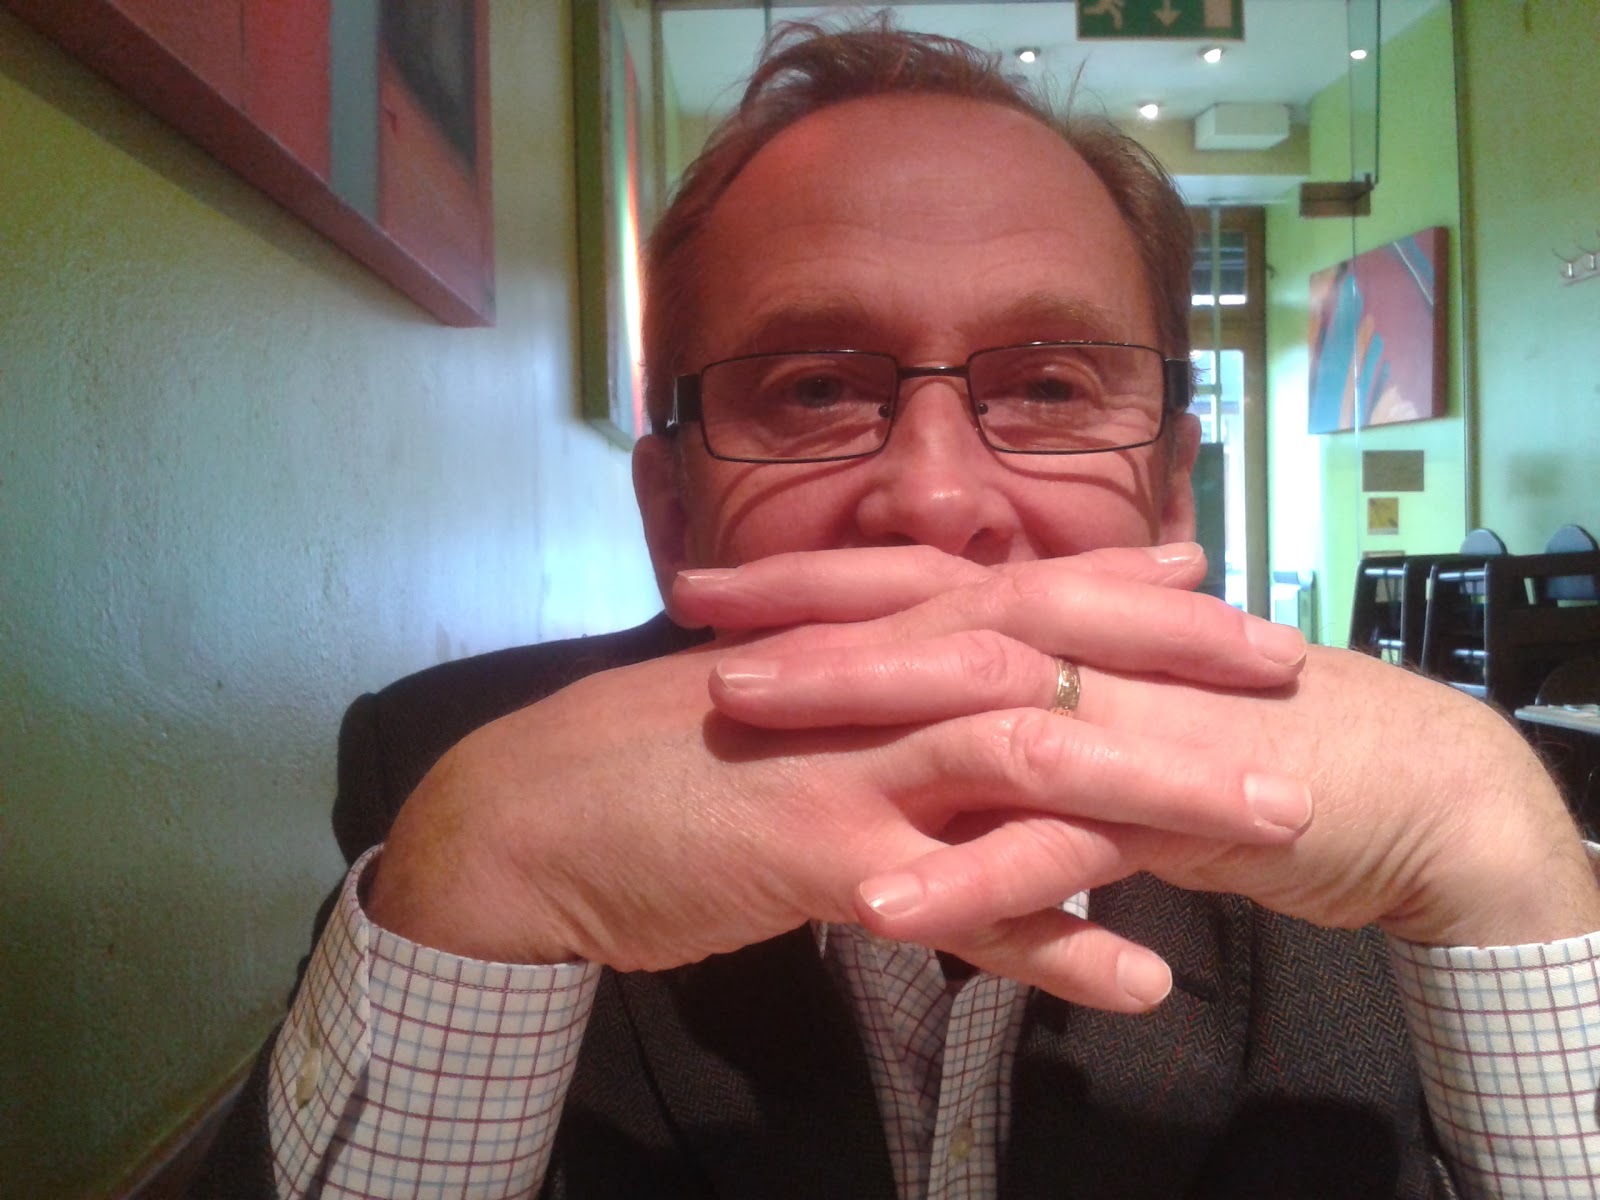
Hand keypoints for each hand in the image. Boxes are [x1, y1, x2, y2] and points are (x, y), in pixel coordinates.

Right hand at [366, 544, 1312, 1013]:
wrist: (526, 817)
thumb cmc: (652, 759)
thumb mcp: (771, 704)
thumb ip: (863, 693)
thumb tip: (940, 687)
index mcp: (860, 642)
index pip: (1011, 589)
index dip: (1119, 580)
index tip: (1218, 578)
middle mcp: (868, 684)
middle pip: (1050, 651)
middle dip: (1179, 659)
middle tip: (1292, 671)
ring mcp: (845, 763)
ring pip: (1028, 757)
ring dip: (1158, 787)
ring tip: (1272, 819)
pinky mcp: (814, 853)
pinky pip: (959, 904)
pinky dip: (1052, 941)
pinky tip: (1138, 980)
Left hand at [700, 561, 1599, 962]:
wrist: (1399, 784)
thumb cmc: (1242, 737)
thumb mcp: (1113, 706)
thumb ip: (1029, 698)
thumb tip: (933, 696)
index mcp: (1062, 623)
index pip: (919, 583)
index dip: (810, 579)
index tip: (701, 584)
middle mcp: (1080, 650)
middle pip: (925, 618)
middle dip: (803, 619)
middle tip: (687, 622)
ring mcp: (1122, 720)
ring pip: (973, 707)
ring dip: (852, 710)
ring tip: (735, 724)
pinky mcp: (1171, 806)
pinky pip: (1057, 846)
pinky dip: (971, 875)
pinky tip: (882, 905)